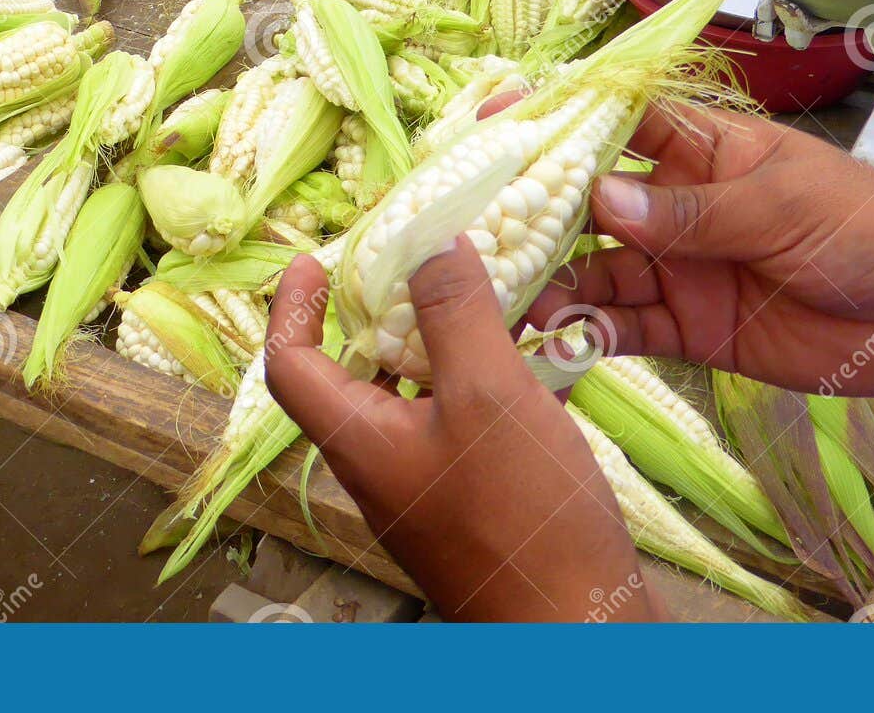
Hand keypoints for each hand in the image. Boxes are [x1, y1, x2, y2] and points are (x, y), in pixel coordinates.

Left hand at [264, 238, 653, 621]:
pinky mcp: (474, 503)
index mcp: (360, 443)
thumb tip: (427, 240)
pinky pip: (455, 422)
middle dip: (375, 310)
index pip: (291, 366)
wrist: (582, 634)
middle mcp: (382, 468)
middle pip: (351, 375)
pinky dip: (474, 378)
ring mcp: (427, 490)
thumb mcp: (487, 394)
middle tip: (411, 261)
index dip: (293, 307)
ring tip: (476, 292)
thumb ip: (454, 312)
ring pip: (410, 396)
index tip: (316, 260)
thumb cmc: (524, 518)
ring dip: (433, 340)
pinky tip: (525, 356)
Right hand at [529, 105, 873, 396]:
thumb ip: (692, 212)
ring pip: (596, 270)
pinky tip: (554, 338)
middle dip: (534, 210)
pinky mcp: (689, 329)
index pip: (615, 121)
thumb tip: (600, 199)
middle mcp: (675, 205)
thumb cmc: (867, 227)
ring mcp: (678, 268)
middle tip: (475, 226)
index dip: (557, 116)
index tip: (497, 118)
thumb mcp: (780, 206)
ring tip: (504, 294)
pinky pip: (625, 329)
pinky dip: (587, 334)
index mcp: (699, 150)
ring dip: (551, 280)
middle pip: (588, 202)